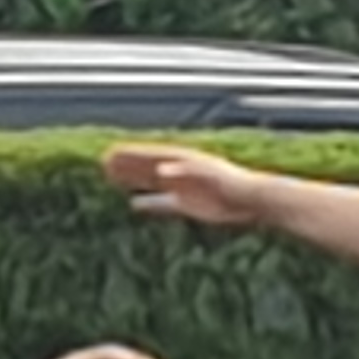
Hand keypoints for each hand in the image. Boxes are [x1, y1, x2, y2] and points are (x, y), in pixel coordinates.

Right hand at [103, 144, 273, 228]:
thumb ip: (184, 174)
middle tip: (103, 161)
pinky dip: (148, 203)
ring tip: (110, 177)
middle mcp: (183, 172)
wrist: (254, 201)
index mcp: (186, 162)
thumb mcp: (209, 178)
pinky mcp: (190, 205)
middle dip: (128, 164)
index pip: (153, 156)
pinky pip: (163, 202)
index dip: (133, 155)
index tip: (112, 154)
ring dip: (133, 179)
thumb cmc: (234, 188)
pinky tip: (134, 205)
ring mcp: (185, 187)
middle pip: (150, 165)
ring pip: (152, 181)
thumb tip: (160, 172)